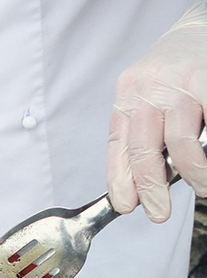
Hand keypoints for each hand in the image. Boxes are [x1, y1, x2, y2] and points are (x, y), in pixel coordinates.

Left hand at [106, 2, 206, 222]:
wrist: (203, 24)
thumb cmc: (178, 71)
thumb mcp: (148, 97)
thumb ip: (144, 134)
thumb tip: (140, 184)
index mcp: (127, 95)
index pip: (117, 146)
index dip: (120, 181)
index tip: (126, 206)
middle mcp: (148, 87)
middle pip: (143, 149)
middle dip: (151, 189)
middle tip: (159, 213)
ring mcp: (180, 83)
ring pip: (179, 142)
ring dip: (192, 174)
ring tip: (201, 187)